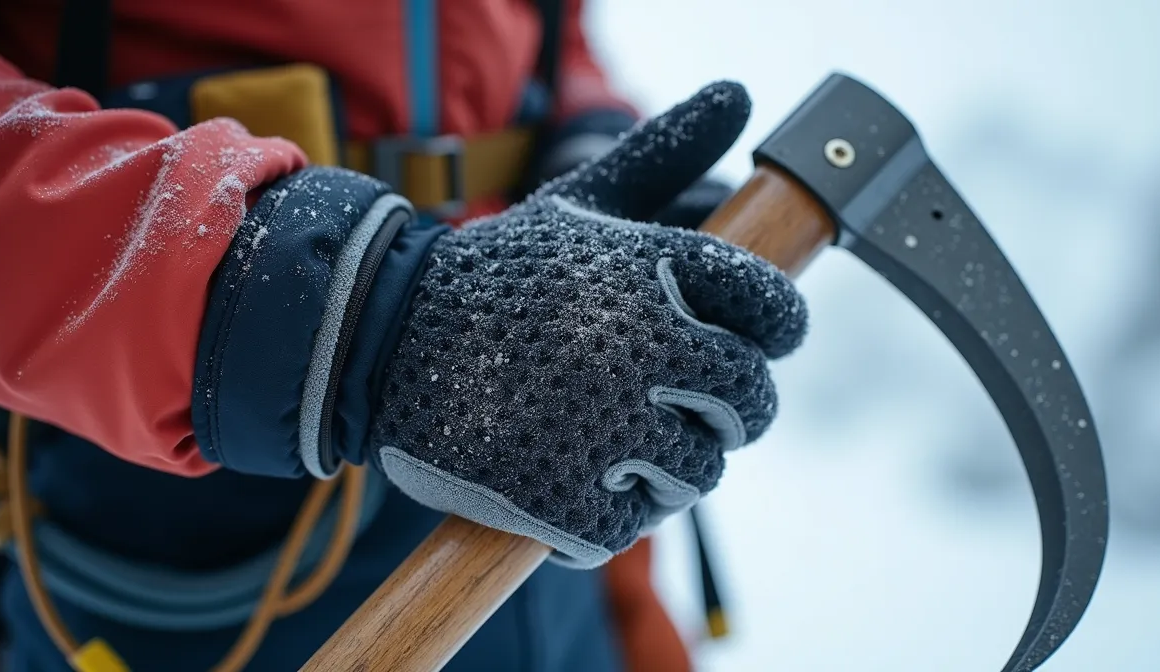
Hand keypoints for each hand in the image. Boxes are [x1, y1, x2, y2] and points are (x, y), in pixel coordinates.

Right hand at [370, 82, 807, 566]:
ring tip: (628, 439)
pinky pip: (632, 525)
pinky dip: (614, 510)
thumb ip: (665, 151)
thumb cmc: (499, 272)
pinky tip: (584, 475)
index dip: (780, 330)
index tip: (758, 339)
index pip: (774, 311)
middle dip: (734, 409)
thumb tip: (739, 91)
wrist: (380, 336)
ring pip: (699, 475)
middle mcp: (642, 347)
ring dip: (675, 465)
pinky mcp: (562, 498)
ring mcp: (603, 427)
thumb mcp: (580, 200)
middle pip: (750, 404)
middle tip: (695, 404)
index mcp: (656, 273)